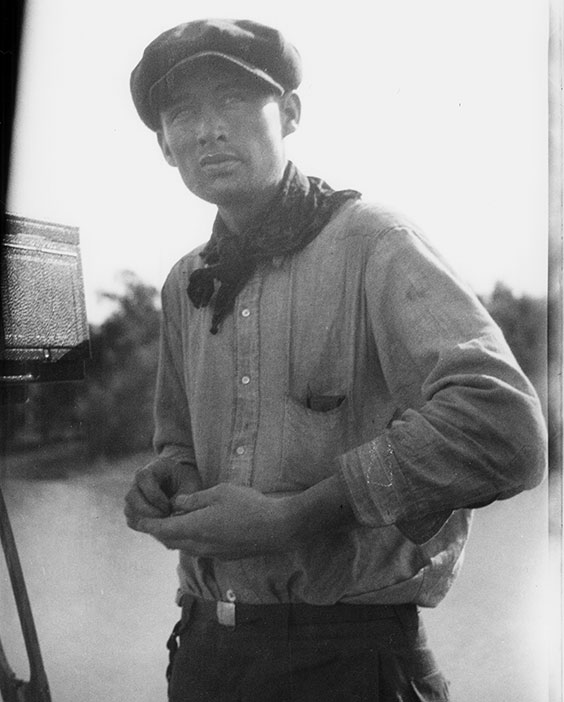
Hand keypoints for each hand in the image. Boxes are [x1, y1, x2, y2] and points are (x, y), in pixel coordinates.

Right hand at [124, 457, 201, 530]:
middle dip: (149, 511)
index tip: (170, 506)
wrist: (182, 482)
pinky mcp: (134, 509)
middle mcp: (138, 480)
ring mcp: (133, 495)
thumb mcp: (191, 484)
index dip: (157, 498)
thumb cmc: (187, 480)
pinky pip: (131, 520)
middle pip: (131, 497)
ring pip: (129, 510)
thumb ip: (185, 498)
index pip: (144, 481)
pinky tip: (158, 526)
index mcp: (152, 468)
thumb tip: (174, 516)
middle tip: (166, 516)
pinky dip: (143, 526)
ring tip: (164, 522)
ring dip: (145, 520)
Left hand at [134, 483, 295, 559]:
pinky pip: (198, 548)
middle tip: (152, 518)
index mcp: (194, 528)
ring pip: (184, 546)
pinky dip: (190, 539)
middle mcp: (198, 545)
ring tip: (173, 521)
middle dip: (158, 530)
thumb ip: (193, 500)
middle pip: (169, 540)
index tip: (136, 520)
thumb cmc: (247, 506)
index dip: (147, 524)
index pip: (160, 530)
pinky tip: (198, 528)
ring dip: (175, 535)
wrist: (276, 528)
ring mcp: (211, 552)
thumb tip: (176, 504)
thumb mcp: (217, 493)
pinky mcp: (223, 555)